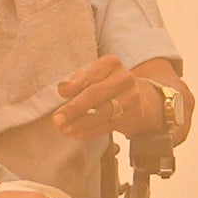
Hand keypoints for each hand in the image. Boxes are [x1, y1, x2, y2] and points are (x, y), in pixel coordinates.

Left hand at [56, 56, 191, 142]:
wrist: (139, 97)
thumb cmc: (107, 85)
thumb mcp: (93, 76)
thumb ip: (77, 81)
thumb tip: (62, 89)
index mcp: (111, 63)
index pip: (92, 73)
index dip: (76, 84)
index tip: (61, 94)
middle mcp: (124, 78)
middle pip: (96, 94)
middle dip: (74, 108)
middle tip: (57, 119)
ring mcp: (132, 98)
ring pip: (103, 113)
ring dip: (81, 123)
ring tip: (65, 130)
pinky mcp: (134, 116)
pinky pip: (109, 125)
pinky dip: (91, 131)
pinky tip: (78, 134)